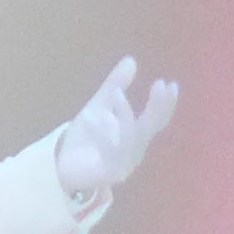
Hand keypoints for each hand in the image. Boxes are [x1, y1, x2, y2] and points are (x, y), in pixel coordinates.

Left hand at [55, 55, 178, 197]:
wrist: (62, 165)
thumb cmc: (85, 137)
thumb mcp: (100, 105)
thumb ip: (115, 84)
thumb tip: (131, 60)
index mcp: (137, 136)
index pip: (157, 119)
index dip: (166, 103)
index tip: (171, 84)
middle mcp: (135, 151)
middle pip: (150, 128)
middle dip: (156, 107)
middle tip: (159, 85)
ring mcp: (124, 165)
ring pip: (131, 139)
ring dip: (125, 115)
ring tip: (116, 93)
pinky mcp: (108, 174)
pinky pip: (109, 153)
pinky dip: (102, 134)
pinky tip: (92, 118)